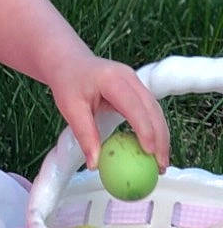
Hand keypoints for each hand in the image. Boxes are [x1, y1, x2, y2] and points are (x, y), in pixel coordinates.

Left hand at [45, 48, 170, 170]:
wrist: (69, 61)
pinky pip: (150, 111)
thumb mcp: (70, 108)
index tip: (149, 153)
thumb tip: (94, 165)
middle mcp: (130, 78)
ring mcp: (136, 82)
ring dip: (161, 137)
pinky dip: (155, 130)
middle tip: (160, 166)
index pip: (135, 107)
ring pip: (156, 111)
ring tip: (160, 163)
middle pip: (153, 110)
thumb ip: (84, 134)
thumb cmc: (67, 83)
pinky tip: (153, 150)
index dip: (145, 130)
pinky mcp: (137, 89)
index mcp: (112, 79)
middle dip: (161, 139)